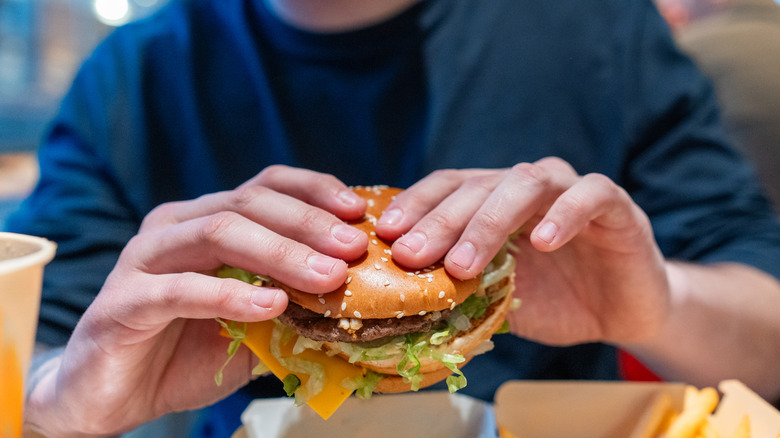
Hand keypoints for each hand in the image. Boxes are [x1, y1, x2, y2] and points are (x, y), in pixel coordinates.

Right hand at [24, 166, 367, 435]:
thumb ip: (293, 305)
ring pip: (219, 233)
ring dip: (281, 254)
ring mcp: (146, 257)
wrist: (116, 395)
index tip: (356, 210)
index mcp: (207, 220)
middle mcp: (177, 225)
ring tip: (327, 276)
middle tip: (353, 248)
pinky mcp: (125, 299)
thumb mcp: (254, 325)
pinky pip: (182, 289)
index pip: (266, 185)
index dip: (314, 191)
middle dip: (308, 224)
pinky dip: (232, 296)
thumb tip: (356, 296)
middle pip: (249, 203)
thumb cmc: (188, 352)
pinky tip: (271, 307)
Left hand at [375, 158, 670, 346]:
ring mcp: (570, 191)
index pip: (448, 187)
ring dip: (488, 222)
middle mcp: (527, 187)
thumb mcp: (499, 298)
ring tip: (464, 264)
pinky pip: (590, 194)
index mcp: (494, 201)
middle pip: (477, 186)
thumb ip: (462, 290)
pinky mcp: (615, 206)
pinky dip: (564, 214)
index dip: (416, 205)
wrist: (621, 314)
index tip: (386, 234)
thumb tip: (402, 303)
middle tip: (412, 255)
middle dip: (440, 222)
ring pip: (525, 182)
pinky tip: (541, 242)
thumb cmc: (554, 301)